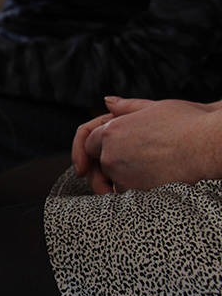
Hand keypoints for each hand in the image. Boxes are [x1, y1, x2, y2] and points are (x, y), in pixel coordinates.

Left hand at [72, 97, 221, 193]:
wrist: (208, 146)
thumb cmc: (186, 124)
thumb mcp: (153, 108)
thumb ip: (126, 107)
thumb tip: (108, 102)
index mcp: (111, 132)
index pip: (87, 142)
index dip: (92, 146)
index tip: (98, 153)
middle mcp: (111, 154)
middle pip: (96, 163)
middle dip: (103, 164)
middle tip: (119, 166)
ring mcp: (122, 175)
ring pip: (110, 180)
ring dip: (117, 178)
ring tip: (139, 172)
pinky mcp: (136, 192)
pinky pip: (125, 194)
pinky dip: (132, 190)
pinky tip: (148, 182)